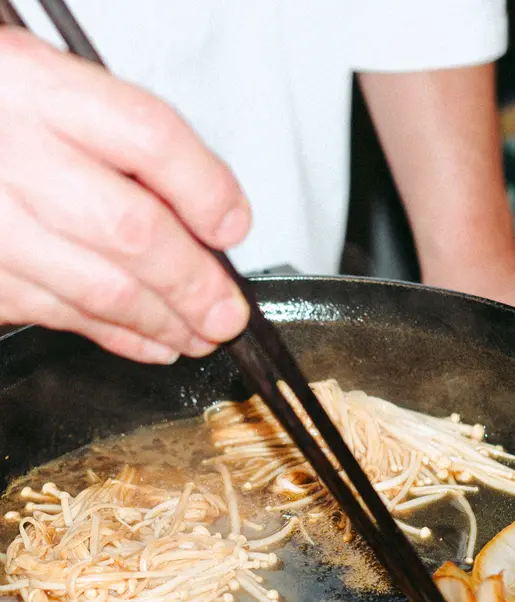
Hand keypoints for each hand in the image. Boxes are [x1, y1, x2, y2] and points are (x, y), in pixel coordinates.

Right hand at [0, 28, 250, 362]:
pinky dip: (121, 337)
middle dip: (194, 282)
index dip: (207, 190)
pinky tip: (153, 341)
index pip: (149, 136)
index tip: (233, 226)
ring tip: (200, 333)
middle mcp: (15, 155)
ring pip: (103, 288)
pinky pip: (65, 317)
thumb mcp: (43, 89)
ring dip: (166, 321)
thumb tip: (204, 211)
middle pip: (133, 229)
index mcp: (37, 87)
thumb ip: (117, 137)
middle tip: (227, 311)